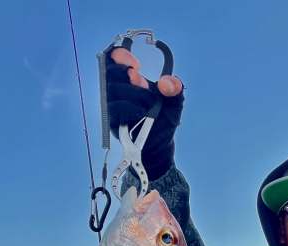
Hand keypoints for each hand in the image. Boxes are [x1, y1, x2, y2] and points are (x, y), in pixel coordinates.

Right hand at [106, 48, 183, 179]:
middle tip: (142, 83)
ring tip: (147, 106)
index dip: (120, 56)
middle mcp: (120, 91)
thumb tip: (166, 83)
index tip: (136, 63)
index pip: (115, 61)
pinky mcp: (113, 120)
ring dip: (133, 94)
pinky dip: (129, 108)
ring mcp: (114, 105)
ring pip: (113, 90)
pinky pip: (115, 109)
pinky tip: (140, 113)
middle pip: (111, 73)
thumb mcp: (174, 104)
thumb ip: (175, 89)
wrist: (160, 145)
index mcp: (131, 81)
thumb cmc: (164, 121)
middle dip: (128, 76)